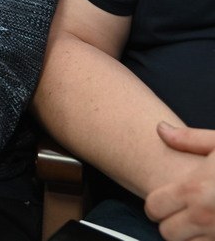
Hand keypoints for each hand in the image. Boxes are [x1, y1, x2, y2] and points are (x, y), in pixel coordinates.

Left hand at [145, 123, 214, 239]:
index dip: (156, 205)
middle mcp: (205, 216)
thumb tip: (160, 129)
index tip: (164, 201)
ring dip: (190, 237)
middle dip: (171, 223)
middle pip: (167, 232)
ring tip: (200, 222)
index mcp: (195, 189)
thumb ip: (189, 139)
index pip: (154, 207)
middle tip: (181, 213)